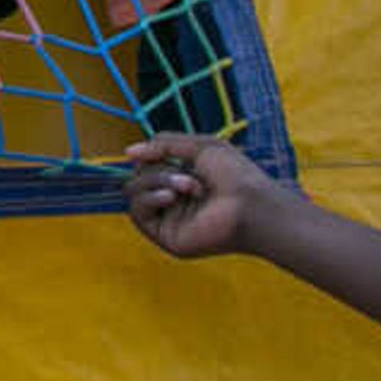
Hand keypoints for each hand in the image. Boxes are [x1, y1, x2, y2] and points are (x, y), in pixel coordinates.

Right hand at [121, 134, 279, 258]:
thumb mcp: (198, 147)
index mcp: (181, 178)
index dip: (147, 156)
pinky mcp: (165, 236)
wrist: (252, 205)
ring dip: (157, 181)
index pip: (146, 164)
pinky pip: (137, 213)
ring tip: (189, 187)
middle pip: (137, 176)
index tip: (154, 150)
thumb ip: (163, 144)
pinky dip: (150, 198)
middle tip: (189, 177)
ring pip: (134, 192)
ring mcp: (168, 218)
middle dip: (158, 170)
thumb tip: (128, 152)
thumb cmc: (235, 174)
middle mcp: (172, 199)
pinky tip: (171, 197)